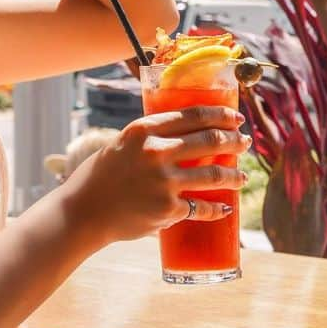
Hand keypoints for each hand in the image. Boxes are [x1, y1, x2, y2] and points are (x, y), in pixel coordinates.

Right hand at [60, 105, 252, 248]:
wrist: (82, 213)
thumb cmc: (100, 178)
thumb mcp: (121, 145)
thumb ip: (149, 139)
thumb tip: (184, 135)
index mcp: (144, 131)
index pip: (193, 115)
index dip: (221, 115)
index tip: (235, 117)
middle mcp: (156, 152)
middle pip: (209, 141)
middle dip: (234, 141)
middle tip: (244, 143)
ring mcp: (164, 181)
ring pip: (213, 174)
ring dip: (234, 176)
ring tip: (242, 177)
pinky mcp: (167, 209)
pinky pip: (202, 207)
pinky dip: (217, 209)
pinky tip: (225, 208)